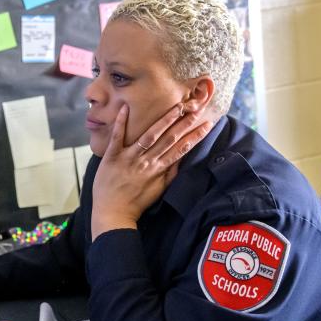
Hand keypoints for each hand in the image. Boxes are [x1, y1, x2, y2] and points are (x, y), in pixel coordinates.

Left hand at [91, 104, 211, 239]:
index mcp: (158, 169)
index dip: (195, 136)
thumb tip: (181, 158)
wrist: (113, 213)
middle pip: (169, 139)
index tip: (207, 124)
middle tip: (197, 109)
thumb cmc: (136, 203)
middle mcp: (146, 161)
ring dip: (164, 121)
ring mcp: (129, 157)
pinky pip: (117, 137)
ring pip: (149, 135)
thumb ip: (170, 173)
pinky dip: (121, 122)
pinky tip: (126, 107)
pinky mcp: (112, 156)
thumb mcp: (159, 190)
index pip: (181, 149)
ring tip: (176, 107)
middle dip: (184, 123)